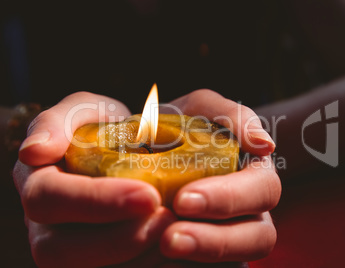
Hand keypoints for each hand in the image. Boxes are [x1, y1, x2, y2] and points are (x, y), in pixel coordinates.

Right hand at [14, 92, 175, 267]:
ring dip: (134, 258)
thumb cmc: (105, 127)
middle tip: (166, 219)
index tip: (148, 195)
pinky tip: (172, 249)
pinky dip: (143, 265)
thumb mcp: (86, 111)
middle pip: (59, 250)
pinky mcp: (94, 261)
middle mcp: (43, 224)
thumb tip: (34, 151)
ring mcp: (66, 248)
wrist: (128, 150)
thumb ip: (59, 121)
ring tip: (174, 232)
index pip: (48, 198)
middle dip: (118, 239)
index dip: (94, 201)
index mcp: (37, 182)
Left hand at [159, 89, 280, 262]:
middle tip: (169, 239)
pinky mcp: (207, 256)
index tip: (184, 200)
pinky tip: (153, 264)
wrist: (142, 152)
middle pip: (258, 238)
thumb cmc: (177, 128)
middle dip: (216, 240)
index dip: (229, 199)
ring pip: (236, 262)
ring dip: (202, 259)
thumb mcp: (199, 109)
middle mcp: (249, 211)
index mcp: (252, 175)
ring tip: (162, 248)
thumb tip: (265, 146)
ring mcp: (230, 237)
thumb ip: (231, 116)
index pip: (262, 192)